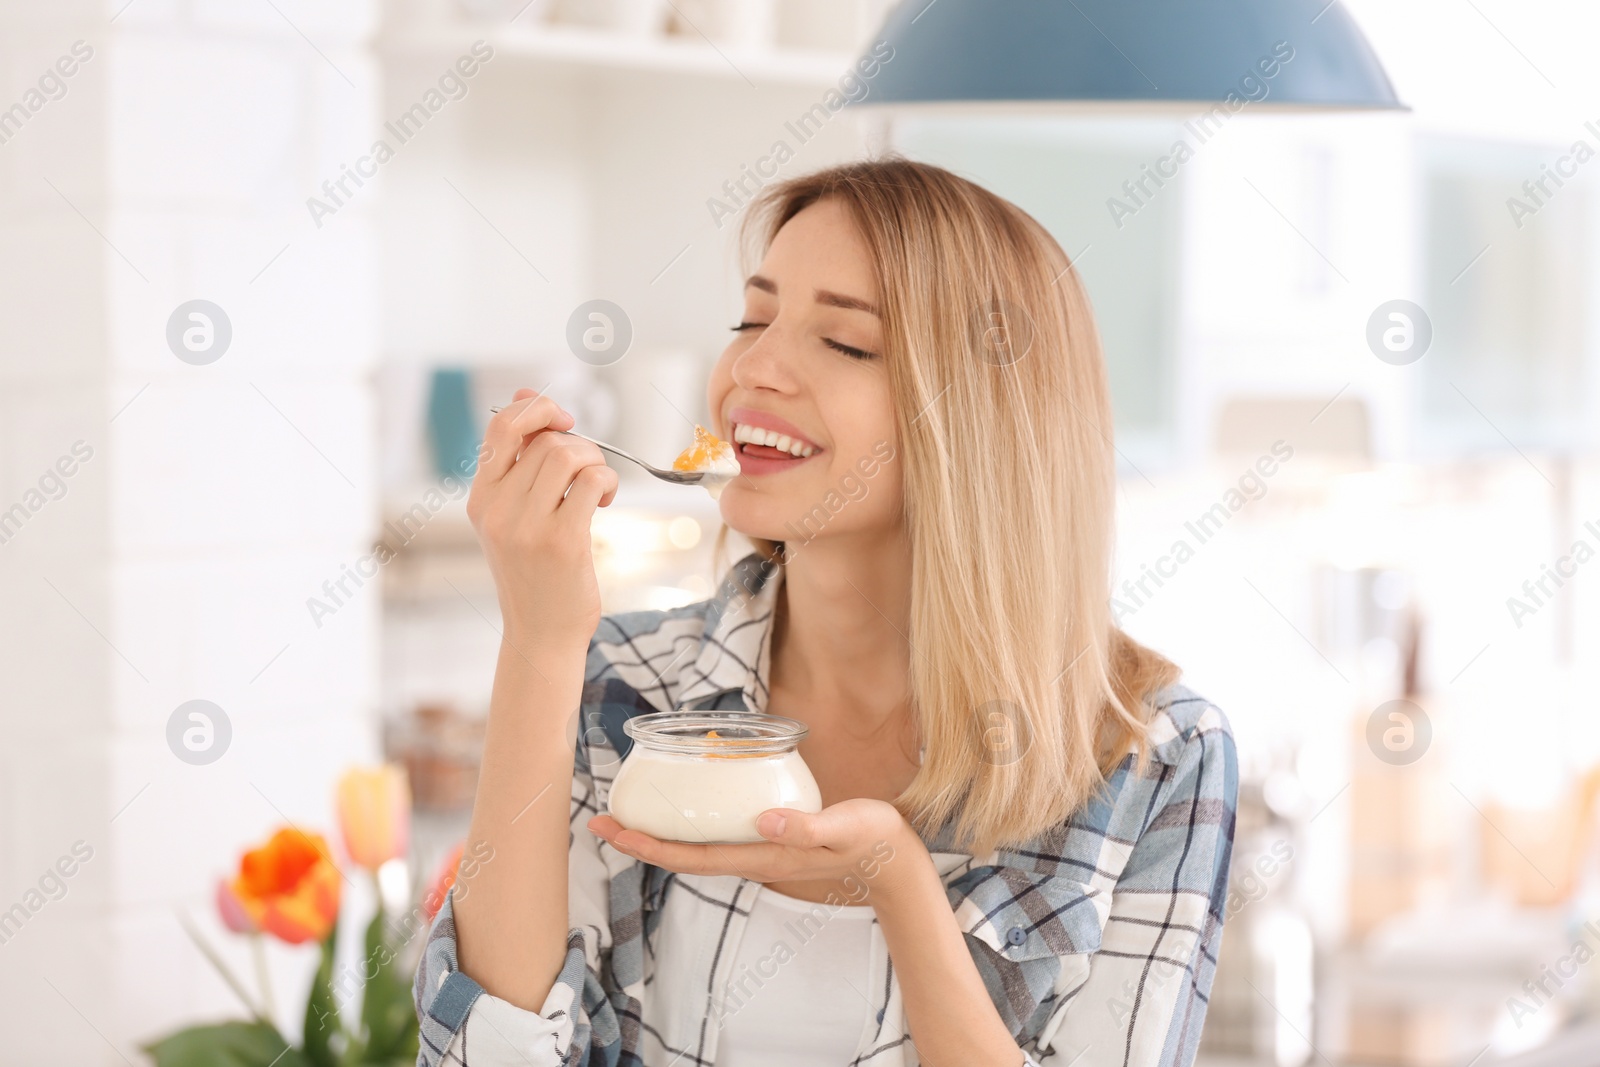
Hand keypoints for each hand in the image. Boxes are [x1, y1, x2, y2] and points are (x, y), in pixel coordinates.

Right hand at [466, 388, 618, 651]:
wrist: (540, 634)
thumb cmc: (534, 572)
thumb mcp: (513, 516)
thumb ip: (519, 461)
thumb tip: (526, 395)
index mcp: (480, 500)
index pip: (501, 427)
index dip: (538, 409)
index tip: (564, 421)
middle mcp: (497, 510)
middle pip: (545, 441)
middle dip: (580, 446)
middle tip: (589, 473)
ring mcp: (527, 527)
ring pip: (567, 455)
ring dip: (595, 462)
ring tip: (596, 488)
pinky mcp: (562, 542)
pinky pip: (591, 482)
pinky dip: (605, 482)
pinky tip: (602, 503)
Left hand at [586, 798, 918, 900]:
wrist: (894, 864)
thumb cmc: (872, 841)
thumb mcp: (845, 827)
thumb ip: (807, 825)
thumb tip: (764, 819)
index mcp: (763, 855)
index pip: (692, 856)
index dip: (648, 846)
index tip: (613, 831)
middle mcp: (752, 858)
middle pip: (683, 855)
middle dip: (640, 839)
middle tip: (600, 819)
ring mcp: (759, 852)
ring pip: (697, 847)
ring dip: (660, 834)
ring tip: (629, 812)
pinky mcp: (769, 841)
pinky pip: (717, 837)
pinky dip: (689, 825)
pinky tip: (684, 806)